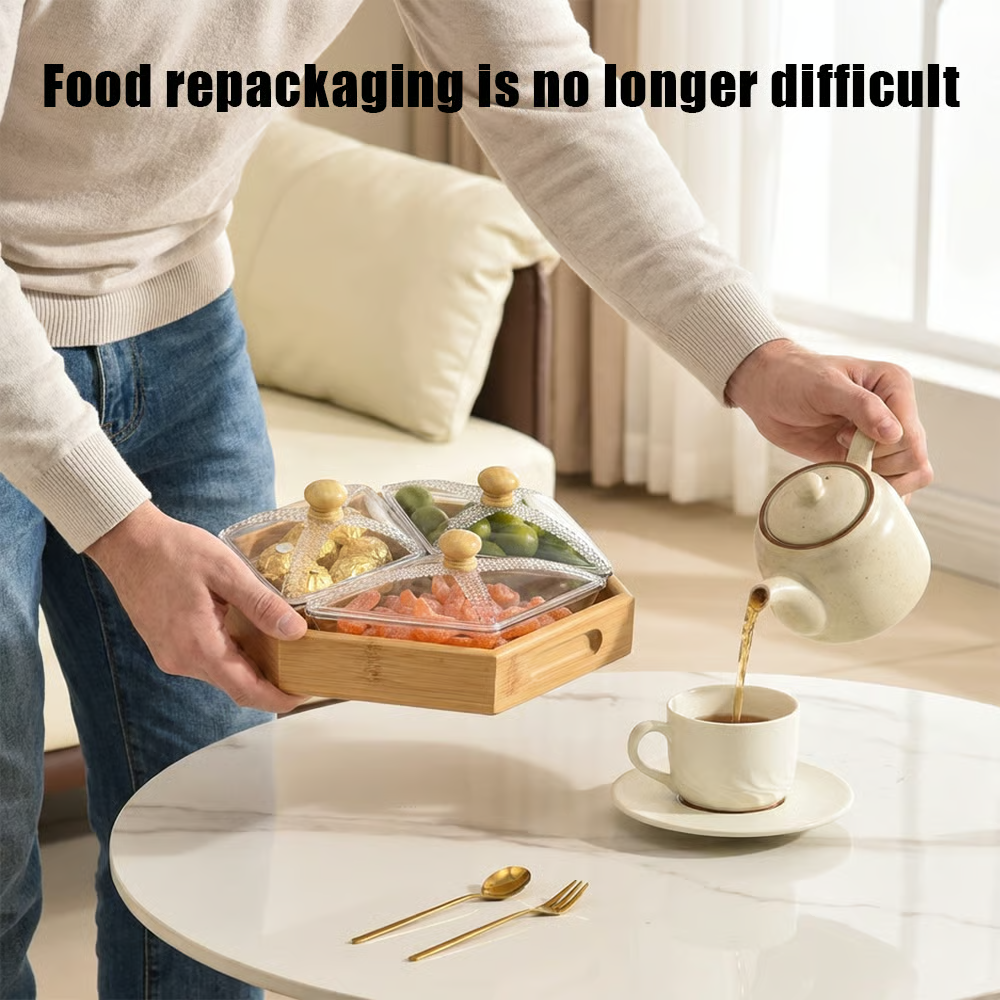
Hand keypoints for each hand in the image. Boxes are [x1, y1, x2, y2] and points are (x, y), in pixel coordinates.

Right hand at [86, 502, 308, 712]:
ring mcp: (170, 655)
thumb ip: (261, 604)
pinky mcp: (166, 646)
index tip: (304, 695)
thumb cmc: (173, 550)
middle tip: (304, 671)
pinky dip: (232, 657)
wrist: (127, 542)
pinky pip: (206, 661)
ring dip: (251, 670)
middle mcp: (181, 660)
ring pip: (221, 674)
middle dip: (270, 685)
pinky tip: (250, 639)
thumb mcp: (226, 570)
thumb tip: (295, 632)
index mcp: (197, 646)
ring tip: (284, 653)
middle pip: (235, 686)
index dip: (277, 698)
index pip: (245, 689)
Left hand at [725, 339, 932, 495]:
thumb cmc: (794, 379)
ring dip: (875, 477)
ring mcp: (883, 436)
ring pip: (909, 475)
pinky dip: (876, 490)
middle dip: (876, 462)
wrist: (768, 392)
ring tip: (843, 456)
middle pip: (912, 459)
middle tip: (840, 442)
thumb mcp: (825, 386)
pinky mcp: (867, 456)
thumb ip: (862, 407)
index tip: (843, 434)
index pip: (911, 435)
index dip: (880, 447)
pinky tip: (853, 481)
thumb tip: (894, 434)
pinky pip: (890, 483)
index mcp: (895, 386)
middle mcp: (896, 411)